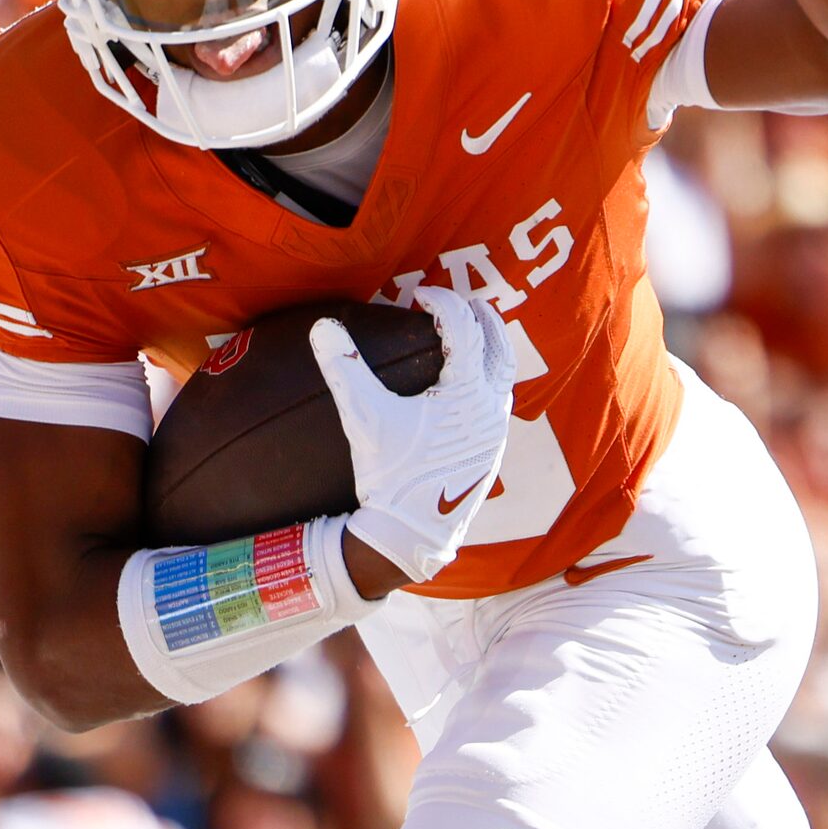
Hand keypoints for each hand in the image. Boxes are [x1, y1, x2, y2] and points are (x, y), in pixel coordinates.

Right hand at [310, 287, 517, 585]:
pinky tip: (467, 379)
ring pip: (504, 371)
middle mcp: (492, 406)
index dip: (444, 302)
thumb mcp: (365, 419)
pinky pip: (500, 396)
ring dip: (489, 344)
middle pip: (497, 343)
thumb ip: (345, 369)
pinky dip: (489, 373)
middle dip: (478, 316)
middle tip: (455, 302)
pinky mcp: (493, 447)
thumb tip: (323, 326)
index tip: (420, 294)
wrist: (413, 534)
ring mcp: (497, 428)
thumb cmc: (391, 475)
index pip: (464, 328)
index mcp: (467, 392)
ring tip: (468, 331)